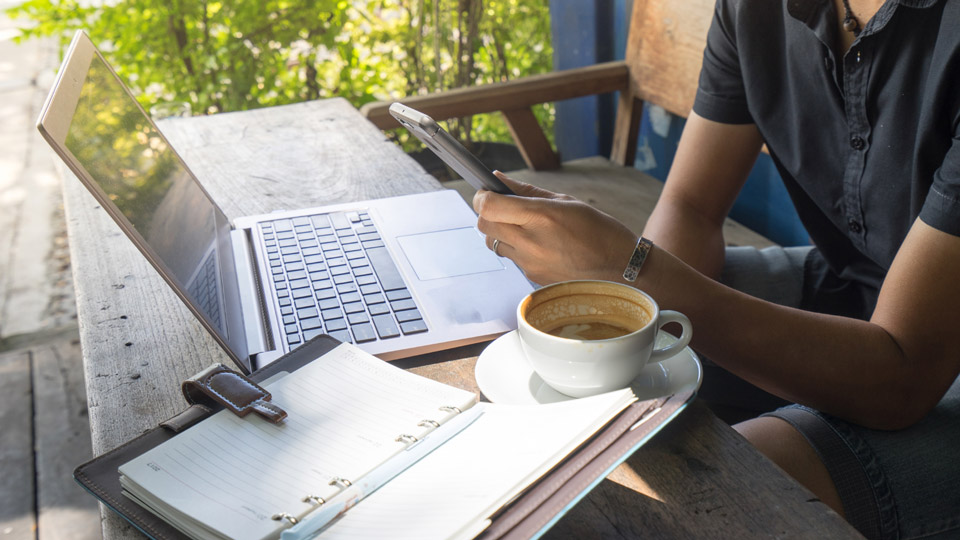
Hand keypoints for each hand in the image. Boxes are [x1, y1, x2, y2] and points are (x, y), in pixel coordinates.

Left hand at [473, 172, 638, 284]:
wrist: (619, 269)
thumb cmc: (598, 230)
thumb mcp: (566, 201)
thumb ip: (527, 191)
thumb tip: (498, 178)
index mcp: (541, 216)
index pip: (489, 206)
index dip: (482, 196)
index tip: (487, 191)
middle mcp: (531, 242)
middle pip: (483, 225)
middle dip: (487, 213)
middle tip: (504, 208)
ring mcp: (530, 263)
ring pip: (494, 243)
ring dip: (500, 232)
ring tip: (525, 227)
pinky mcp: (532, 278)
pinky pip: (512, 258)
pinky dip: (517, 248)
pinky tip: (540, 245)